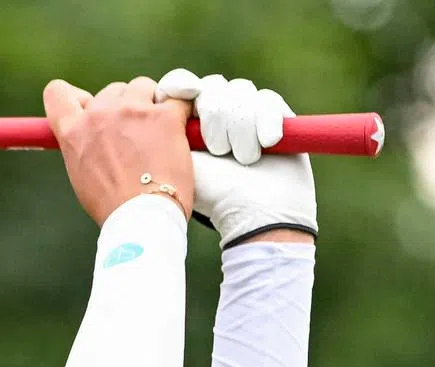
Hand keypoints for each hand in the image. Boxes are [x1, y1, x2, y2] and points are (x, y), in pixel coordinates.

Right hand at [43, 77, 194, 226]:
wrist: (141, 219)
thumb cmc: (112, 206)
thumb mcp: (81, 175)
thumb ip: (83, 146)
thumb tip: (92, 136)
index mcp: (73, 132)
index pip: (58, 93)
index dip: (76, 97)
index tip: (89, 107)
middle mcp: (99, 114)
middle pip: (111, 91)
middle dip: (122, 107)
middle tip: (132, 137)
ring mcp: (133, 111)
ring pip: (142, 86)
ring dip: (149, 103)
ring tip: (156, 134)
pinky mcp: (164, 115)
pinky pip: (177, 97)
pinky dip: (180, 110)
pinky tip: (180, 128)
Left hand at [155, 69, 317, 246]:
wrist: (257, 213)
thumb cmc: (213, 195)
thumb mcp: (180, 161)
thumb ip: (165, 130)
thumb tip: (160, 99)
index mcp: (188, 126)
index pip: (180, 86)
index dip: (181, 84)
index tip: (186, 93)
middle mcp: (216, 116)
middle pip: (213, 87)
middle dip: (216, 117)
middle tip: (220, 151)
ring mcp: (247, 115)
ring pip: (240, 91)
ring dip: (240, 127)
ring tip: (244, 158)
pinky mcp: (275, 115)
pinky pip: (267, 100)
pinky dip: (266, 120)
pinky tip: (266, 143)